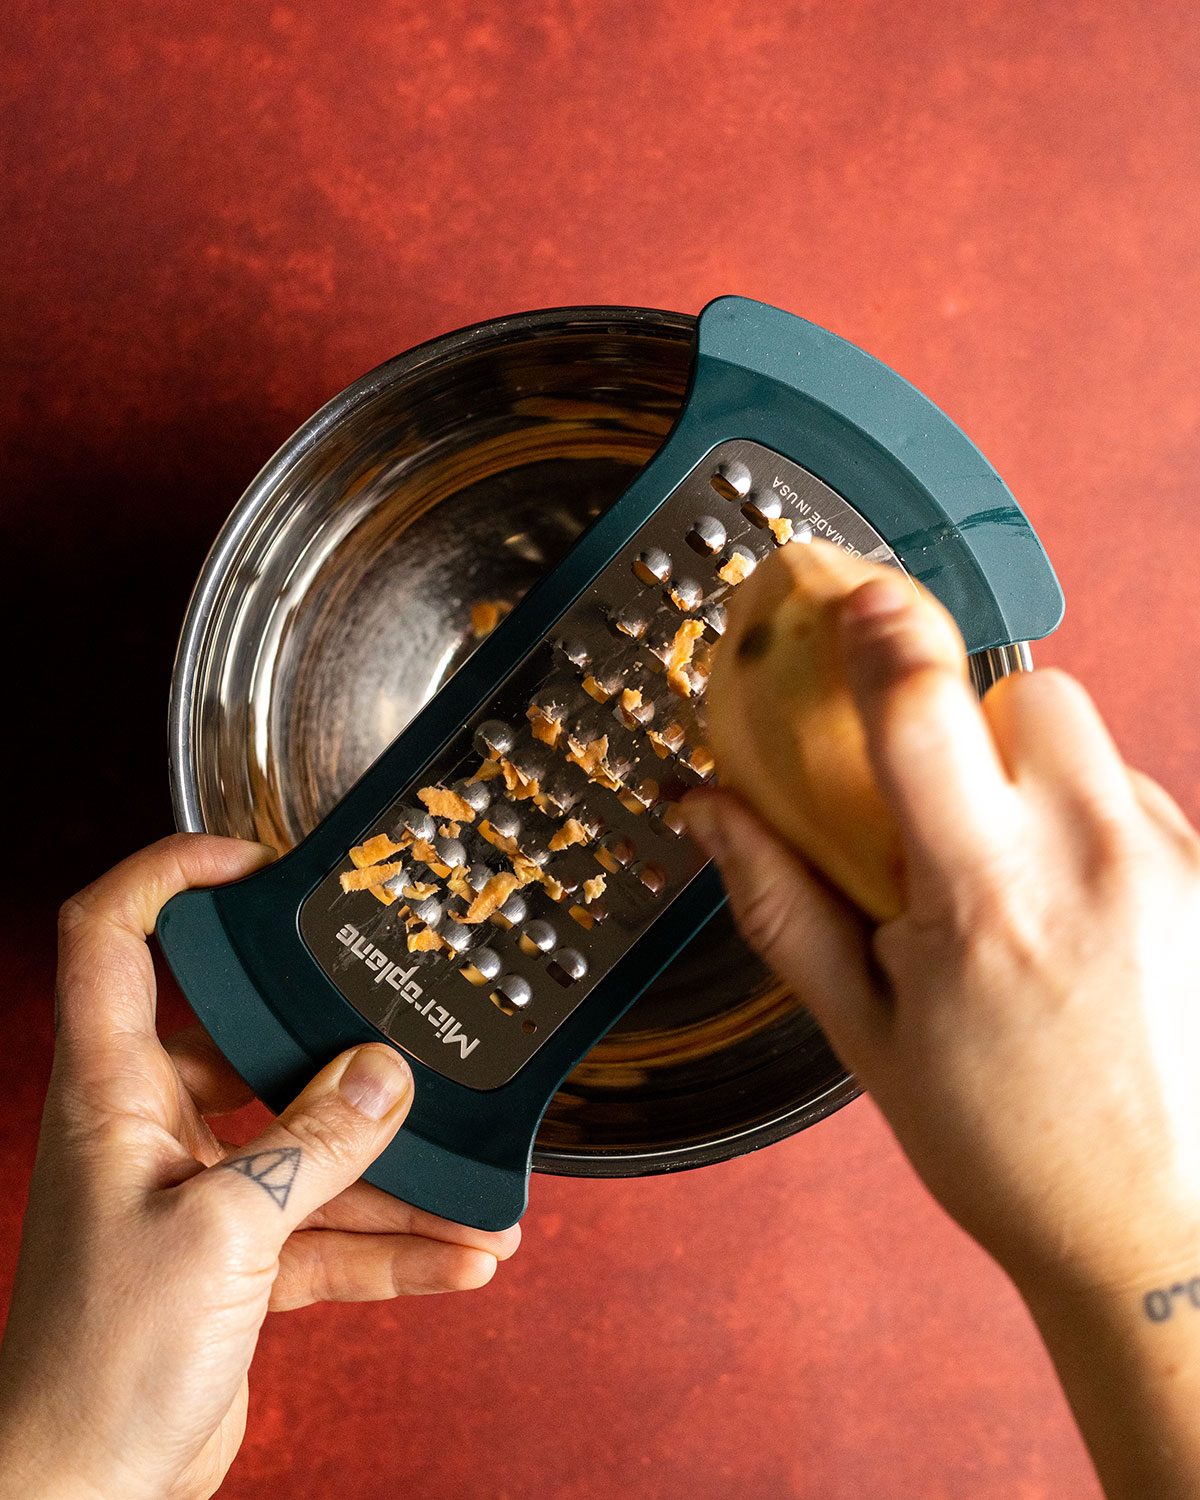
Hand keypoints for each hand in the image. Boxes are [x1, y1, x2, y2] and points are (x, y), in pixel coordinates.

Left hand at [0, 836, 519, 1499]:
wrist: (79, 1499)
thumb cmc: (101, 1365)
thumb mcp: (224, 1236)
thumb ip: (313, 1148)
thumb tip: (384, 1076)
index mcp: (113, 1092)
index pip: (111, 939)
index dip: (167, 877)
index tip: (254, 859)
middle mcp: (152, 1128)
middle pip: (246, 1041)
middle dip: (336, 1042)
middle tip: (411, 1016)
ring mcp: (198, 1194)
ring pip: (306, 1148)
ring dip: (391, 1171)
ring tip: (474, 1184)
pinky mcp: (234, 1261)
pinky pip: (327, 1233)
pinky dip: (390, 1247)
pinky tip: (461, 1257)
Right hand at [685, 574, 1199, 1302]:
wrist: (1156, 1233)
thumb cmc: (1004, 1147)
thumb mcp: (863, 1032)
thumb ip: (778, 902)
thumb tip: (707, 814)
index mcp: (984, 896)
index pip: (922, 705)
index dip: (877, 625)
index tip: (848, 589)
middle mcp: (1092, 859)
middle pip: (1025, 689)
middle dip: (968, 715)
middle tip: (936, 797)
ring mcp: (1170, 866)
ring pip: (1087, 738)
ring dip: (1031, 769)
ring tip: (1006, 868)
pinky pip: (1137, 794)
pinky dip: (1088, 819)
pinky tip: (1069, 907)